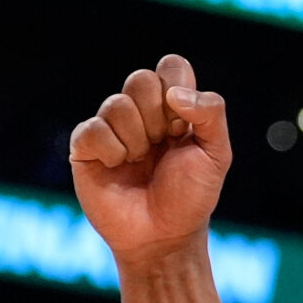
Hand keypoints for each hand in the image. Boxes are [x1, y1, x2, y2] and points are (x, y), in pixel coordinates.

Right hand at [68, 55, 232, 259]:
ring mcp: (111, 127)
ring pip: (117, 104)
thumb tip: (175, 93)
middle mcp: (140, 111)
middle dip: (159, 118)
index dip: (178, 89)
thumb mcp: (217, 155)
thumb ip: (211, 114)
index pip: (172, 65)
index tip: (184, 126)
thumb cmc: (191, 196)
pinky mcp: (86, 146)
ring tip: (141, 163)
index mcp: (172, 106)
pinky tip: (118, 168)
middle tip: (163, 146)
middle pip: (141, 79)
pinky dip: (112, 152)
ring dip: (137, 140)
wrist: (165, 236)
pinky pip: (94, 129)